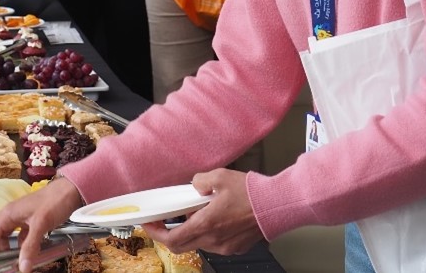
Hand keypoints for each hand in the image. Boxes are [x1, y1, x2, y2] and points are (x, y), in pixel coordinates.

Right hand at [0, 177, 83, 271]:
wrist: (70, 190)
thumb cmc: (54, 202)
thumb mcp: (41, 225)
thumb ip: (30, 246)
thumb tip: (22, 268)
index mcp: (8, 214)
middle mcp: (10, 215)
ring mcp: (19, 217)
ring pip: (2, 232)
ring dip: (3, 246)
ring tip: (10, 259)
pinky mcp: (28, 220)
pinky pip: (16, 234)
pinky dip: (17, 244)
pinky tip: (25, 252)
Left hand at [142, 169, 261, 255]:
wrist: (276, 205)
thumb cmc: (252, 193)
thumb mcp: (220, 177)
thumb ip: (200, 181)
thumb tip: (194, 185)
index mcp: (206, 224)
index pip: (172, 239)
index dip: (156, 233)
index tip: (149, 224)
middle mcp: (213, 240)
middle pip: (182, 245)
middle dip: (169, 234)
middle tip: (164, 221)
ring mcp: (225, 247)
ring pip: (198, 244)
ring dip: (190, 232)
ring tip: (192, 214)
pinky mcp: (235, 248)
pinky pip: (213, 244)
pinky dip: (206, 234)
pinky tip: (212, 219)